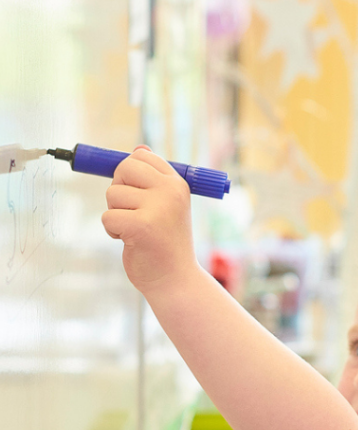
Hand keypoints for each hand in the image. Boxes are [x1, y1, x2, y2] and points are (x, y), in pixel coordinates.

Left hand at [101, 146, 200, 298]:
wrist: (177, 281)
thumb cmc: (167, 244)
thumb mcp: (166, 206)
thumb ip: (153, 179)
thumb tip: (139, 148)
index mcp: (178, 185)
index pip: (141, 156)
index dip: (130, 174)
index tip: (138, 195)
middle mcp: (171, 193)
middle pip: (123, 169)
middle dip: (119, 190)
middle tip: (134, 212)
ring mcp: (158, 209)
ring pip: (112, 195)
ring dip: (116, 214)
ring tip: (136, 231)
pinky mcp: (141, 226)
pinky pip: (107, 217)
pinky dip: (113, 231)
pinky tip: (130, 241)